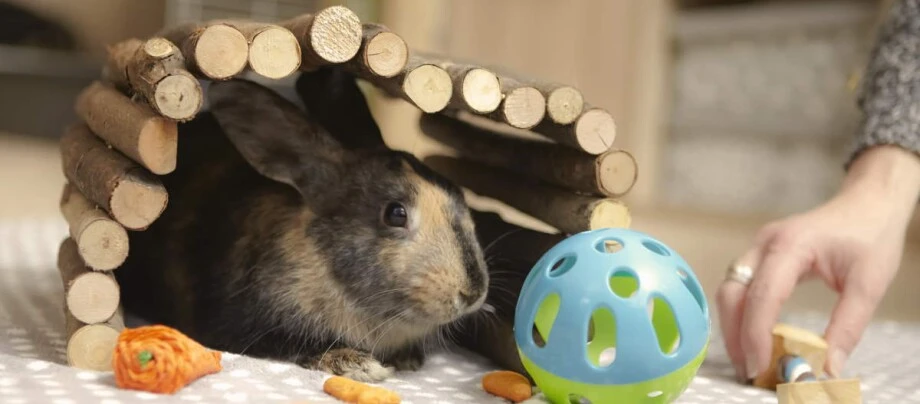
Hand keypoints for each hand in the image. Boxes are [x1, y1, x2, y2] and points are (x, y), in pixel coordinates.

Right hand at [716, 145, 919, 382]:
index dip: (755, 334)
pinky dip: (741, 313)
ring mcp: (759, 246)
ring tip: (750, 357)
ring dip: (734, 325)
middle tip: (749, 369)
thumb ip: (846, 327)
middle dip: (735, 333)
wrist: (868, 202)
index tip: (760, 366)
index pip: (762, 295)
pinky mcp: (760, 254)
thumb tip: (827, 367)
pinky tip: (754, 334)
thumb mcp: (868, 284)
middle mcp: (765, 243)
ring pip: (730, 290)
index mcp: (791, 246)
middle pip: (732, 292)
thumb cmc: (870, 236)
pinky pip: (739, 285)